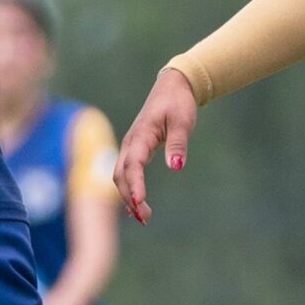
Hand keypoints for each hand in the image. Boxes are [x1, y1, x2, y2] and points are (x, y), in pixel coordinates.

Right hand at [113, 68, 198, 224]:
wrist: (172, 86)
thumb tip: (176, 167)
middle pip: (121, 175)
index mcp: (141, 136)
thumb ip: (178, 144)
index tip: (140, 202)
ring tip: (144, 217)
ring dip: (129, 196)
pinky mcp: (135, 149)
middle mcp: (131, 143)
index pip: (133, 164)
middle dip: (129, 197)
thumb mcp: (183, 122)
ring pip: (121, 176)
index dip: (135, 184)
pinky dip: (130, 189)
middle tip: (146, 218)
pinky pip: (126, 172)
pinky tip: (138, 206)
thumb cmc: (178, 103)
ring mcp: (131, 146)